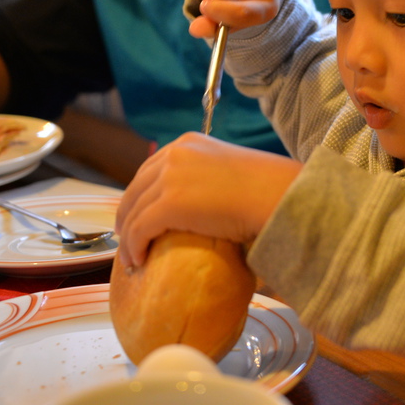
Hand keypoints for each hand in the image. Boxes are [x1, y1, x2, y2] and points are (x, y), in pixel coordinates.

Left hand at [115, 132, 302, 267]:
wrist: (277, 195)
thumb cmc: (267, 188)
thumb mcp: (230, 170)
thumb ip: (209, 177)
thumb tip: (207, 201)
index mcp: (189, 143)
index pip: (151, 168)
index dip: (140, 195)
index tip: (137, 215)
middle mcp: (174, 154)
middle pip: (136, 188)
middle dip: (127, 215)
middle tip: (127, 239)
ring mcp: (170, 178)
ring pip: (133, 210)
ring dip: (127, 237)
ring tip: (130, 259)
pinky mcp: (169, 204)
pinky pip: (139, 229)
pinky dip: (133, 247)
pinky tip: (137, 261)